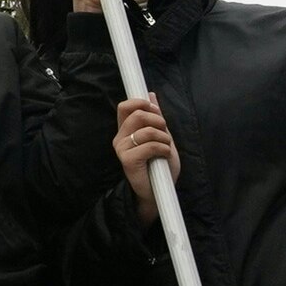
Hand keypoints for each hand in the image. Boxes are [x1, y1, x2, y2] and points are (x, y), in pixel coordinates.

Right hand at [113, 97, 177, 221]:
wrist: (159, 192)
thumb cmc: (160, 166)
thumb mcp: (161, 136)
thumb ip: (155, 117)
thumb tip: (150, 94)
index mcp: (126, 131)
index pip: (124, 107)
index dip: (140, 102)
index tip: (155, 110)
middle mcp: (120, 138)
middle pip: (138, 114)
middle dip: (159, 121)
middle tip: (165, 134)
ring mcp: (122, 149)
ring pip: (147, 130)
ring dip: (164, 138)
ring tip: (166, 148)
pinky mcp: (128, 160)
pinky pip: (150, 145)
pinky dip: (164, 149)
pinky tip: (164, 156)